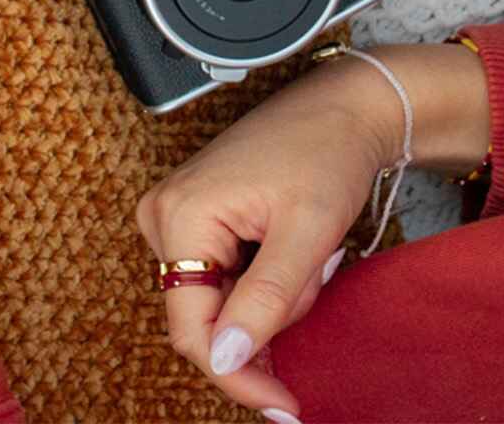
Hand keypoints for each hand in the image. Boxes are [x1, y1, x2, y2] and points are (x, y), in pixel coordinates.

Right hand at [138, 44, 488, 413]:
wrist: (339, 108)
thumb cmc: (324, 154)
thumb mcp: (305, 235)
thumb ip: (264, 301)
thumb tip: (225, 358)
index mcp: (181, 215)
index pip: (193, 331)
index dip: (239, 375)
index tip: (286, 405)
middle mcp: (164, 214)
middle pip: (208, 318)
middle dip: (267, 318)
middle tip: (316, 274)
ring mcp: (175, 214)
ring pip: (219, 302)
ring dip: (271, 299)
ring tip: (309, 252)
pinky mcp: (194, 215)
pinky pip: (223, 278)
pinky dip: (263, 280)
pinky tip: (291, 248)